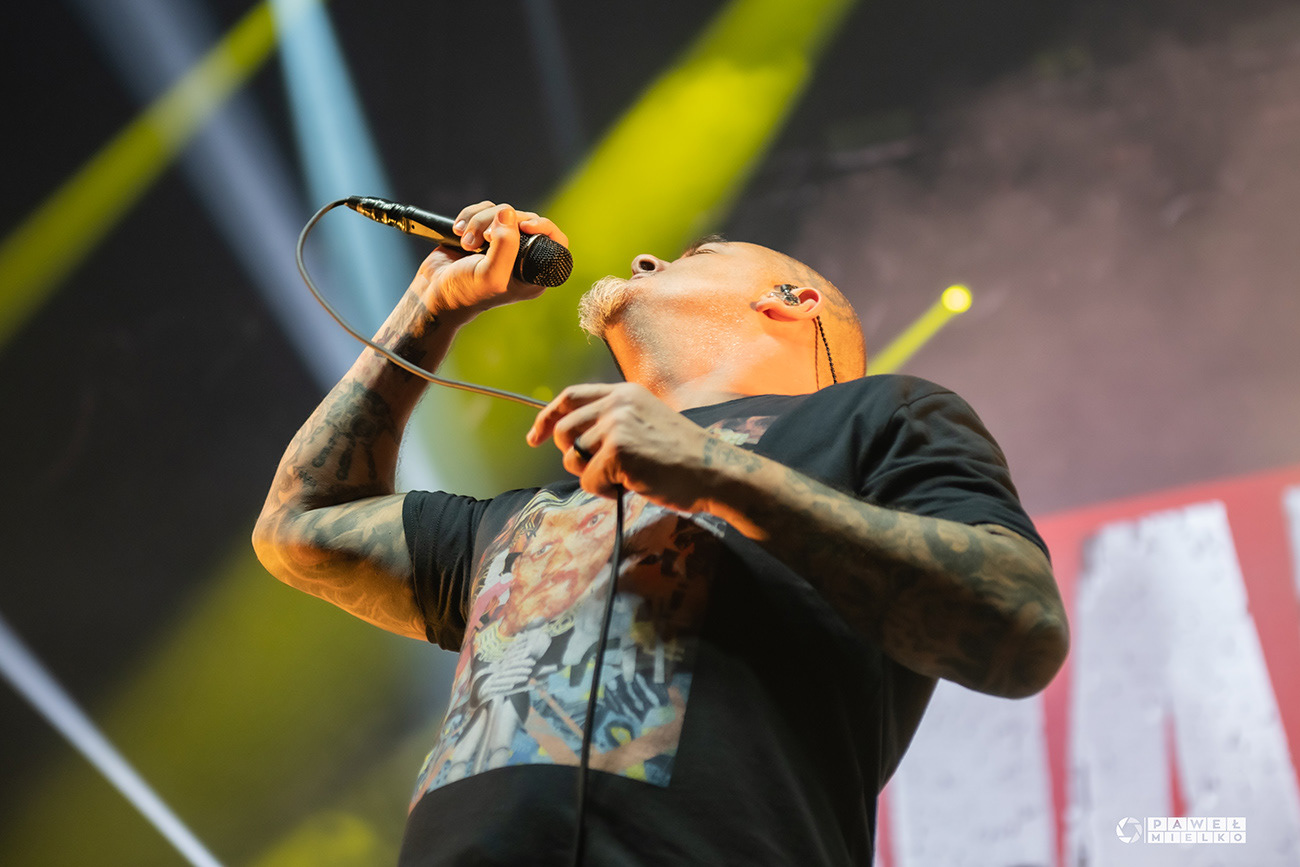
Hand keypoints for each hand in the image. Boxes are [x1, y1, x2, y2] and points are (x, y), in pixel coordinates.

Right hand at [409, 201, 568, 318]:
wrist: (433, 293)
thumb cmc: (465, 293)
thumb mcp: (490, 275)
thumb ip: (506, 245)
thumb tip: (509, 213)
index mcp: (534, 273)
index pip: (556, 242)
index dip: (543, 227)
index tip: (523, 225)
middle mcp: (521, 257)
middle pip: (525, 220)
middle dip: (499, 223)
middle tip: (482, 239)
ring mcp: (502, 244)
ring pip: (502, 212)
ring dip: (479, 221)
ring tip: (466, 242)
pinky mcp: (483, 233)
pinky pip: (485, 209)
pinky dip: (470, 216)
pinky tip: (458, 232)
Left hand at [526, 383, 718, 511]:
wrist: (714, 471)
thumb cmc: (683, 456)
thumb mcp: (646, 421)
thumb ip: (612, 421)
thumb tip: (573, 441)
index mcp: (624, 393)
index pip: (570, 397)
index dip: (547, 417)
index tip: (535, 436)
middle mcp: (617, 403)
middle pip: (564, 430)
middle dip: (574, 456)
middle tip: (602, 470)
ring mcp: (617, 425)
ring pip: (574, 458)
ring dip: (594, 476)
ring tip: (627, 476)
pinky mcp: (618, 451)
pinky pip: (588, 480)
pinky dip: (605, 490)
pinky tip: (633, 484)